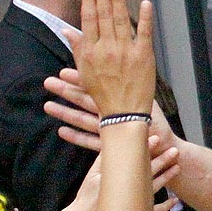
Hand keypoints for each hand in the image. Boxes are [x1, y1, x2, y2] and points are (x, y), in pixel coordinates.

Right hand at [41, 139, 181, 210]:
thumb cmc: (86, 198)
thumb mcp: (92, 175)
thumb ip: (103, 159)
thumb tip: (112, 142)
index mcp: (120, 176)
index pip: (136, 159)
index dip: (147, 148)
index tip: (156, 138)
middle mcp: (131, 188)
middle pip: (150, 171)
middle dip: (163, 159)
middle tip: (174, 150)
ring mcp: (136, 202)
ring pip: (156, 187)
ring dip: (167, 177)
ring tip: (177, 167)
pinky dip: (165, 205)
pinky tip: (174, 200)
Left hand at [44, 67, 177, 154]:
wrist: (164, 147)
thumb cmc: (157, 121)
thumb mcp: (149, 98)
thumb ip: (135, 83)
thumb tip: (129, 63)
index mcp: (122, 101)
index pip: (97, 87)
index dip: (79, 79)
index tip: (64, 72)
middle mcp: (113, 114)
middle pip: (85, 101)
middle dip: (66, 91)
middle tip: (48, 83)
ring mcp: (109, 131)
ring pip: (82, 120)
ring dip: (64, 113)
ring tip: (47, 106)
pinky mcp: (108, 147)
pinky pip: (88, 141)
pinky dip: (75, 136)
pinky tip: (61, 132)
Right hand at [67, 0, 154, 118]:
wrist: (123, 114)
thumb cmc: (102, 94)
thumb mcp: (84, 72)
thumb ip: (77, 48)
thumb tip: (66, 30)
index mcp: (91, 52)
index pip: (89, 19)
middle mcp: (107, 49)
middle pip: (103, 15)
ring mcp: (126, 52)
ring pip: (121, 20)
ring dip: (118, 0)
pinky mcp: (143, 56)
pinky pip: (144, 33)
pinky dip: (145, 18)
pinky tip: (145, 3)